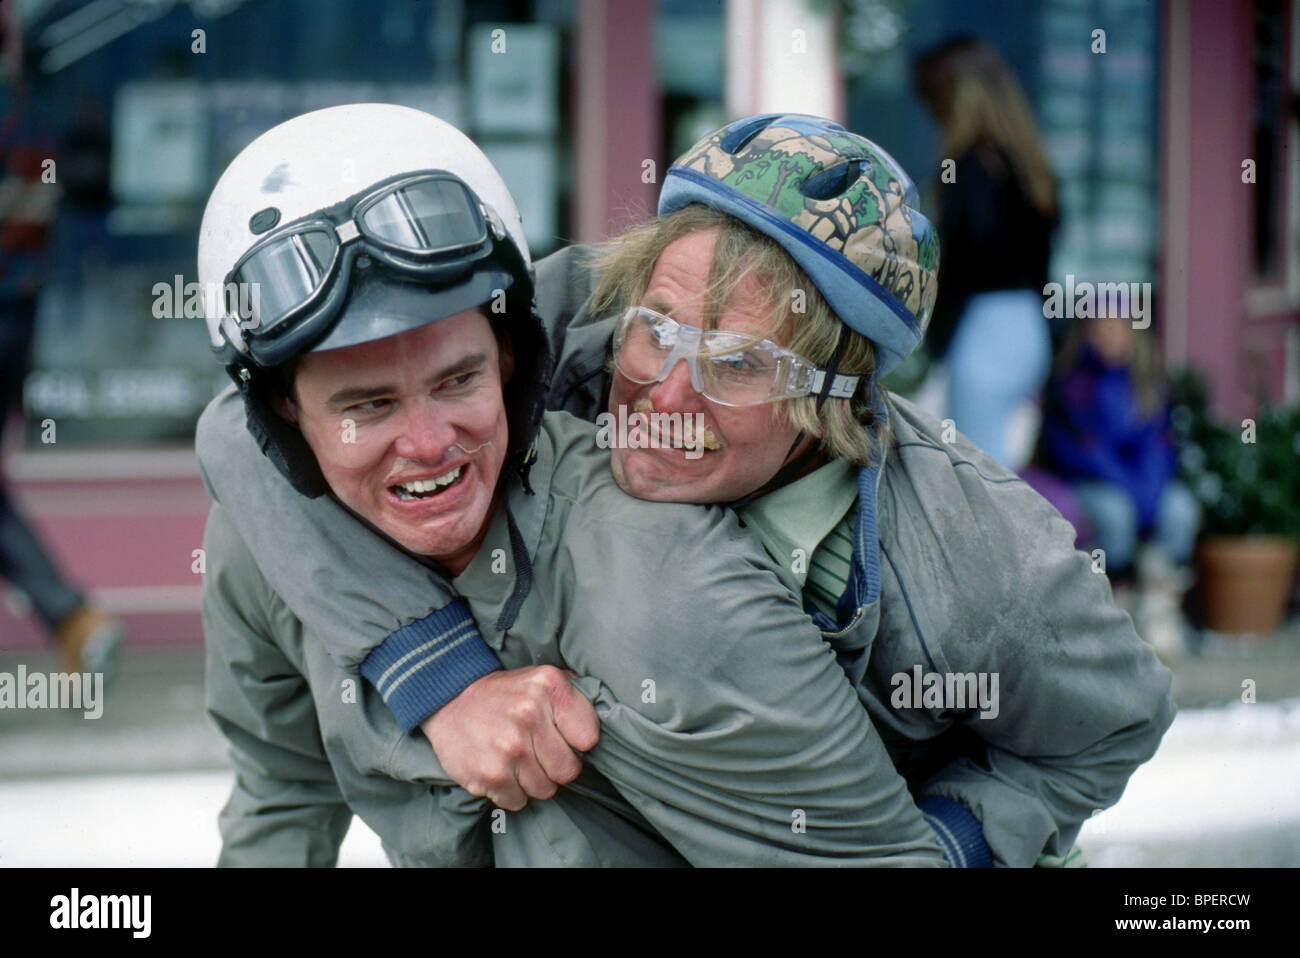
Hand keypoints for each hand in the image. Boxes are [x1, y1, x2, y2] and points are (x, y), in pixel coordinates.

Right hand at [420, 665, 599, 810]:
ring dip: (533, 781)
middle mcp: (530, 715)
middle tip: (537, 753)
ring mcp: (510, 747)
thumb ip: (572, 692)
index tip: (561, 738)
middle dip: (555, 767)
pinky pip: (519, 802)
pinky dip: (511, 792)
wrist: (448, 699)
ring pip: (545, 790)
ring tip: (516, 760)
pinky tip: (500, 770)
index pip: (589, 738)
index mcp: (549, 687)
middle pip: (569, 771)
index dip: (576, 743)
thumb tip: (605, 708)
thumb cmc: (503, 694)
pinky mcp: (490, 774)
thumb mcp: (540, 677)